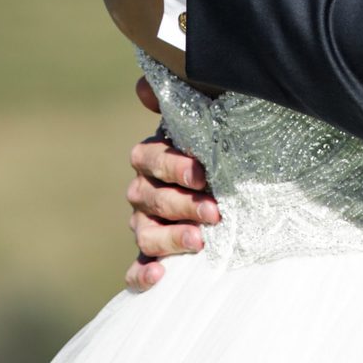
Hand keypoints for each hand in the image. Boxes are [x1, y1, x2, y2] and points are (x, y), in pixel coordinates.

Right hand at [123, 78, 220, 289]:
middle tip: (215, 212)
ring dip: (170, 238)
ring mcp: (144, 224)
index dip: (174, 167)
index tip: (202, 174)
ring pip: (145, 233)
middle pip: (152, 198)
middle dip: (184, 205)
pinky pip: (135, 268)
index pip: (150, 160)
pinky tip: (160, 276)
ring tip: (199, 242)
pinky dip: (142, 274)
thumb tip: (143, 87)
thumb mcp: (202, 123)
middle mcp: (142, 190)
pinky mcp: (152, 255)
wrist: (227, 188)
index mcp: (150, 157)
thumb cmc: (214, 151)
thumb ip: (178, 101)